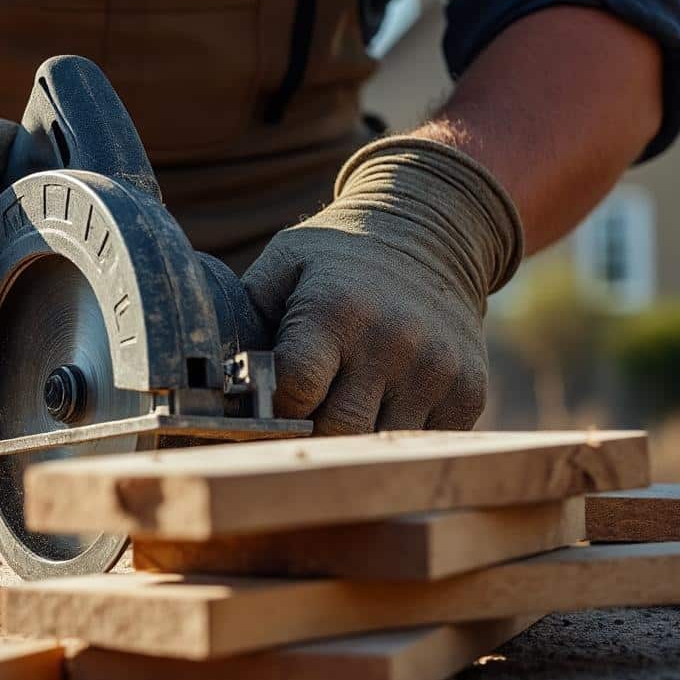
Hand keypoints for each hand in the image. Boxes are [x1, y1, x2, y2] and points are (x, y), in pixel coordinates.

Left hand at [241, 137, 522, 434]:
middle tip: (300, 423)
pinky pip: (423, 445)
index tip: (272, 404)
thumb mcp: (284, 264)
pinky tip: (383, 410)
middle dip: (311, 434)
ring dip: (354, 442)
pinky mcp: (469, 391)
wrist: (432, 233)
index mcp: (335, 310)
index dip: (276, 407)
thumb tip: (211, 377)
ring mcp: (435, 370)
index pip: (297, 389)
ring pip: (379, 446)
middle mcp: (391, 341)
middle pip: (338, 429)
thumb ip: (248, 316)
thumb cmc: (339, 258)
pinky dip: (396, 440)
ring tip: (340, 415)